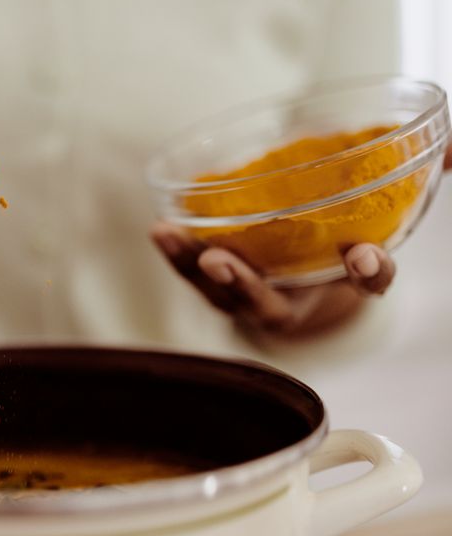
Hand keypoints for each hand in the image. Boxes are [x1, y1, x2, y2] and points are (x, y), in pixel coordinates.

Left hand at [150, 222, 395, 335]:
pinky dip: (174, 246)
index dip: (252, 287)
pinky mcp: (207, 266)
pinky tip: (162, 226)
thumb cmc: (332, 276)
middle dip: (218, 277)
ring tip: (163, 232)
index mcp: (282, 309)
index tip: (231, 264)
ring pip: (195, 279)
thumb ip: (372, 272)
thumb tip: (365, 255)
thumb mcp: (360, 280)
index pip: (266, 305)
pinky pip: (186, 261)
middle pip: (225, 296)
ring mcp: (221, 288)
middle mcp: (245, 303)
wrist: (304, 287)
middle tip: (211, 258)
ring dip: (179, 256)